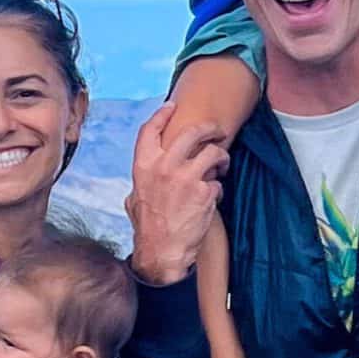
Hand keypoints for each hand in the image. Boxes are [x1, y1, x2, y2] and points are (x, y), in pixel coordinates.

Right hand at [126, 104, 227, 286]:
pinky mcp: (204, 193)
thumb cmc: (148, 226)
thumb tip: (149, 170)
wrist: (161, 251)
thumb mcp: (135, 197)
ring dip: (222, 157)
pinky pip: (217, 182)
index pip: (151, 129)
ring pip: (213, 153)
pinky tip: (213, 197)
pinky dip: (217, 189)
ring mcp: (186, 178)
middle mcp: (164, 167)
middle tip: (217, 131)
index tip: (172, 106)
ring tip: (223, 164)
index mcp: (144, 166)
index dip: (162, 114)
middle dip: (208, 128)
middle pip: (192, 132)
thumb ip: (144, 178)